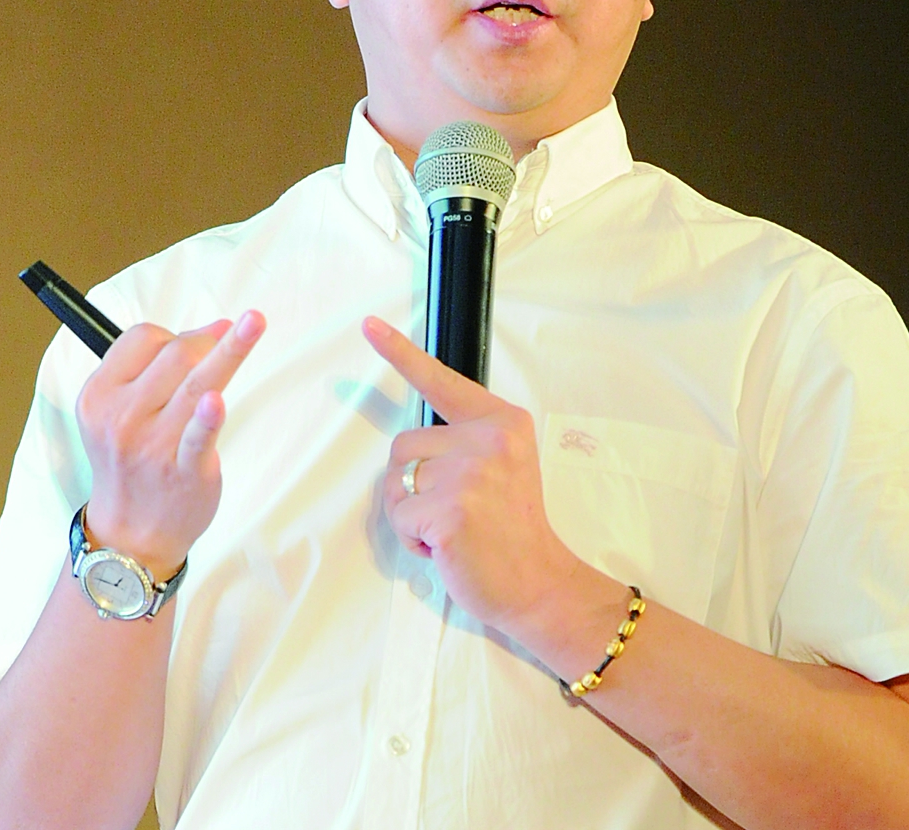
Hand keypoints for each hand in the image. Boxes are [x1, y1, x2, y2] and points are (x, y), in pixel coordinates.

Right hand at [76, 311, 265, 576]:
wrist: (129, 534)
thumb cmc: (132, 462)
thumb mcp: (119, 412)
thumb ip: (155, 368)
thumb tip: (217, 327)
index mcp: (100, 395)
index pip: (141, 338)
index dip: (175, 333)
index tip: (198, 340)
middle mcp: (122, 417)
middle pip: (175, 354)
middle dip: (207, 341)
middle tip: (230, 342)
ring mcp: (153, 444)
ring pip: (196, 383)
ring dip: (230, 349)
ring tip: (256, 323)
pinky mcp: (184, 469)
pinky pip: (197, 438)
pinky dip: (208, 419)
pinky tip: (218, 401)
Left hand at [363, 315, 579, 636]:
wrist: (539, 583)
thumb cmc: (512, 529)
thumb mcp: (504, 465)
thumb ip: (466, 441)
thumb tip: (415, 447)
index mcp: (501, 421)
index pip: (442, 381)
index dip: (400, 353)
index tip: (369, 325)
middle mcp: (487, 438)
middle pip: (404, 444)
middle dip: (414, 483)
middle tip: (455, 511)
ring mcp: (469, 473)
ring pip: (397, 482)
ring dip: (412, 513)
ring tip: (452, 529)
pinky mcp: (449, 509)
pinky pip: (398, 515)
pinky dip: (412, 538)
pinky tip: (446, 547)